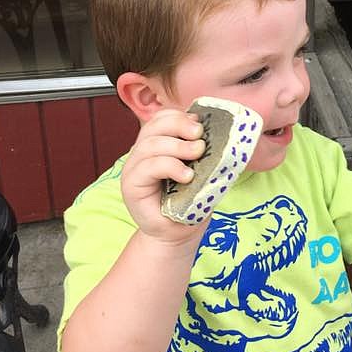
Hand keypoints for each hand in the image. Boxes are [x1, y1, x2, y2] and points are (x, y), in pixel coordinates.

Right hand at [121, 109, 206, 244]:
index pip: (161, 119)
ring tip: (197, 154)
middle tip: (200, 135)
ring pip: (150, 145)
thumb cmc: (190, 203)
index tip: (200, 123)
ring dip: (177, 146)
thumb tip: (220, 135)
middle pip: (154, 126)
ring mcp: (133, 169)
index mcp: (156, 146)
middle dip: (179, 125)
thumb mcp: (201, 172)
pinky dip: (170, 166)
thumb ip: (203, 154)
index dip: (179, 116)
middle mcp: (141, 154)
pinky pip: (148, 167)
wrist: (177, 235)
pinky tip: (187, 176)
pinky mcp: (131, 186)